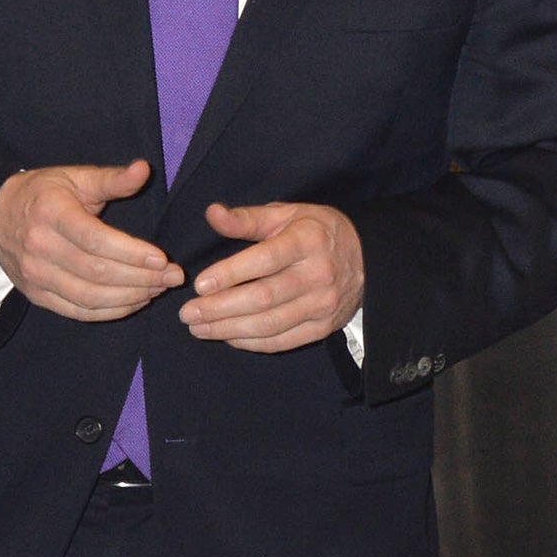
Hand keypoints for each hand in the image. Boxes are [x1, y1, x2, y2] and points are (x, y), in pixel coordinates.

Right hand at [0, 161, 182, 322]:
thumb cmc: (41, 194)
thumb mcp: (74, 177)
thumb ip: (111, 179)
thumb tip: (144, 169)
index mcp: (51, 213)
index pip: (95, 240)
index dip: (131, 253)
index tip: (162, 258)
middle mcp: (40, 248)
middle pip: (97, 272)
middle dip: (142, 278)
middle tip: (173, 276)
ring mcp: (36, 276)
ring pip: (90, 297)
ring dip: (131, 297)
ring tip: (159, 288)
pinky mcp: (37, 296)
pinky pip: (79, 312)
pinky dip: (111, 312)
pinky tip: (135, 301)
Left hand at [177, 201, 364, 352]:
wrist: (368, 258)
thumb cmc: (317, 232)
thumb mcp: (286, 215)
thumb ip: (247, 218)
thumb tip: (212, 213)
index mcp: (307, 241)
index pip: (264, 260)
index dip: (230, 274)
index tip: (200, 284)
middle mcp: (317, 275)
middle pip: (264, 297)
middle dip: (221, 309)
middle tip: (188, 313)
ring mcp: (322, 304)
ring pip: (271, 323)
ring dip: (230, 329)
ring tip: (199, 328)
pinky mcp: (324, 327)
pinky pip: (284, 340)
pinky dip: (253, 342)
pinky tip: (227, 337)